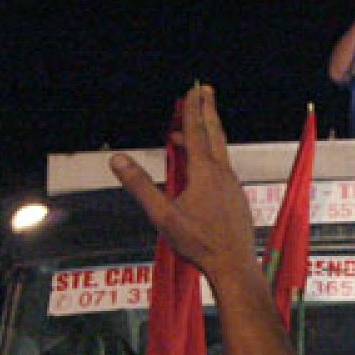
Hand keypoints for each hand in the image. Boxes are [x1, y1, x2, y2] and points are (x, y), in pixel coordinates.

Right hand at [110, 84, 255, 276]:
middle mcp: (223, 174)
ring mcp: (233, 186)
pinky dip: (211, 158)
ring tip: (187, 132)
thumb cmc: (200, 244)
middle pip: (214, 133)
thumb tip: (118, 160)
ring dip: (206, 136)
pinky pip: (223, 168)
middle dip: (208, 110)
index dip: (192, 109)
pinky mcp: (237, 198)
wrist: (234, 265)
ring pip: (219, 152)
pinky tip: (203, 169)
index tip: (193, 89)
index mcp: (205, 173)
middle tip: (206, 89)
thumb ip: (140, 186)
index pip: (196, 132)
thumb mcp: (163, 215)